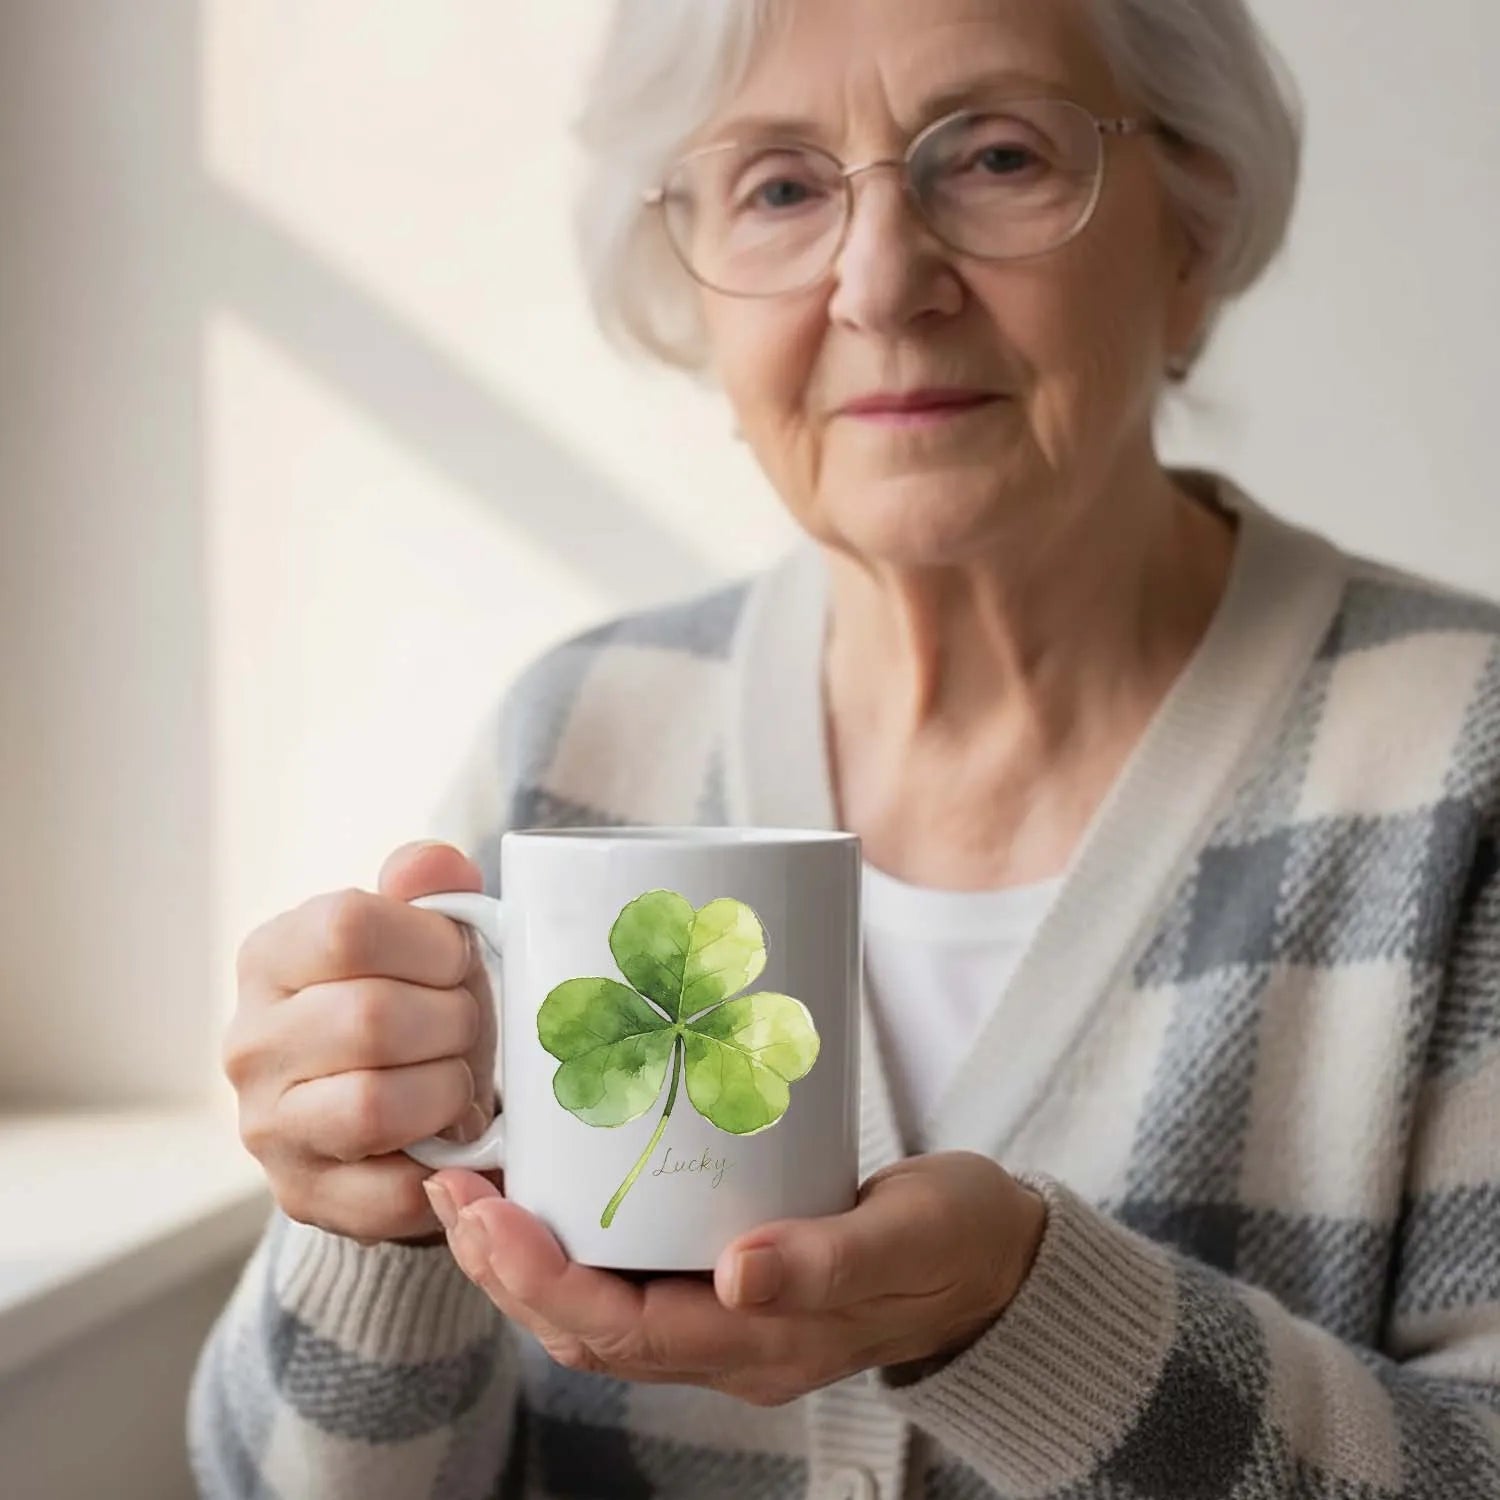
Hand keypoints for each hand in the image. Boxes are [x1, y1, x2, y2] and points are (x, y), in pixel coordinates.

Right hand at [224, 841, 499, 1246]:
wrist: (404, 1117)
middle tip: (466, 1028)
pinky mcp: (302, 1196)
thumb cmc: (419, 1009)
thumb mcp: (429, 941)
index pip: (347, 927)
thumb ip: (432, 889)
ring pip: (374, 1105)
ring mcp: (267, 1126)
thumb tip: (432, 866)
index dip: (431, 944)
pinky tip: (453, 1140)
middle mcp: (250, 1042)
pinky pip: (393, 1188)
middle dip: (453, 1022)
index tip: (457, 962)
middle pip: (371, 1018)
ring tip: (456, 1081)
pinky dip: (446, 1165)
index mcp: (272, 956)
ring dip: (447, 1091)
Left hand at [422, 1151, 1046, 1405]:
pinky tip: (554, 1187)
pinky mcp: (732, 1281)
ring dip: (526, 1255)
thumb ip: (829, 1260)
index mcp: (764, 1346)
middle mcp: (730, 1344)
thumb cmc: (958, 1239)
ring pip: (597, 1307)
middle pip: (586, 1327)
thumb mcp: (908, 1236)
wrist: (998, 1259)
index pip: (619, 1331)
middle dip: (506, 1266)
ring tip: (476, 1186)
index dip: (540, 1279)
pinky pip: (630, 1277)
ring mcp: (728, 1317)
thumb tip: (737, 1274)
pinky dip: (575, 1239)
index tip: (485, 1210)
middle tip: (454, 1186)